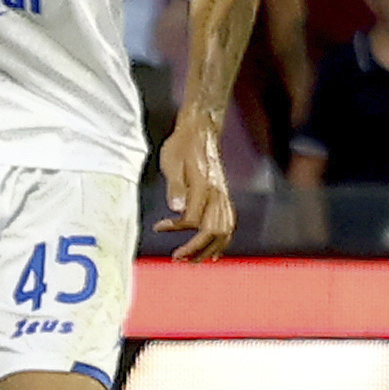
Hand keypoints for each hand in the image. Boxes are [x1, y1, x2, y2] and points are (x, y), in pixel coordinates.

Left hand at [158, 116, 236, 260]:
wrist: (202, 129)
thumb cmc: (182, 144)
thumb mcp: (172, 162)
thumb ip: (175, 187)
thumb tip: (176, 210)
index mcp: (204, 186)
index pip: (193, 220)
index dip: (176, 228)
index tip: (159, 227)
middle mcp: (218, 194)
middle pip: (213, 232)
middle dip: (195, 250)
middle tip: (177, 258)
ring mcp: (224, 196)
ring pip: (224, 232)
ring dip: (209, 249)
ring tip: (192, 260)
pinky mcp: (225, 196)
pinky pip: (229, 224)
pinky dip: (222, 241)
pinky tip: (213, 251)